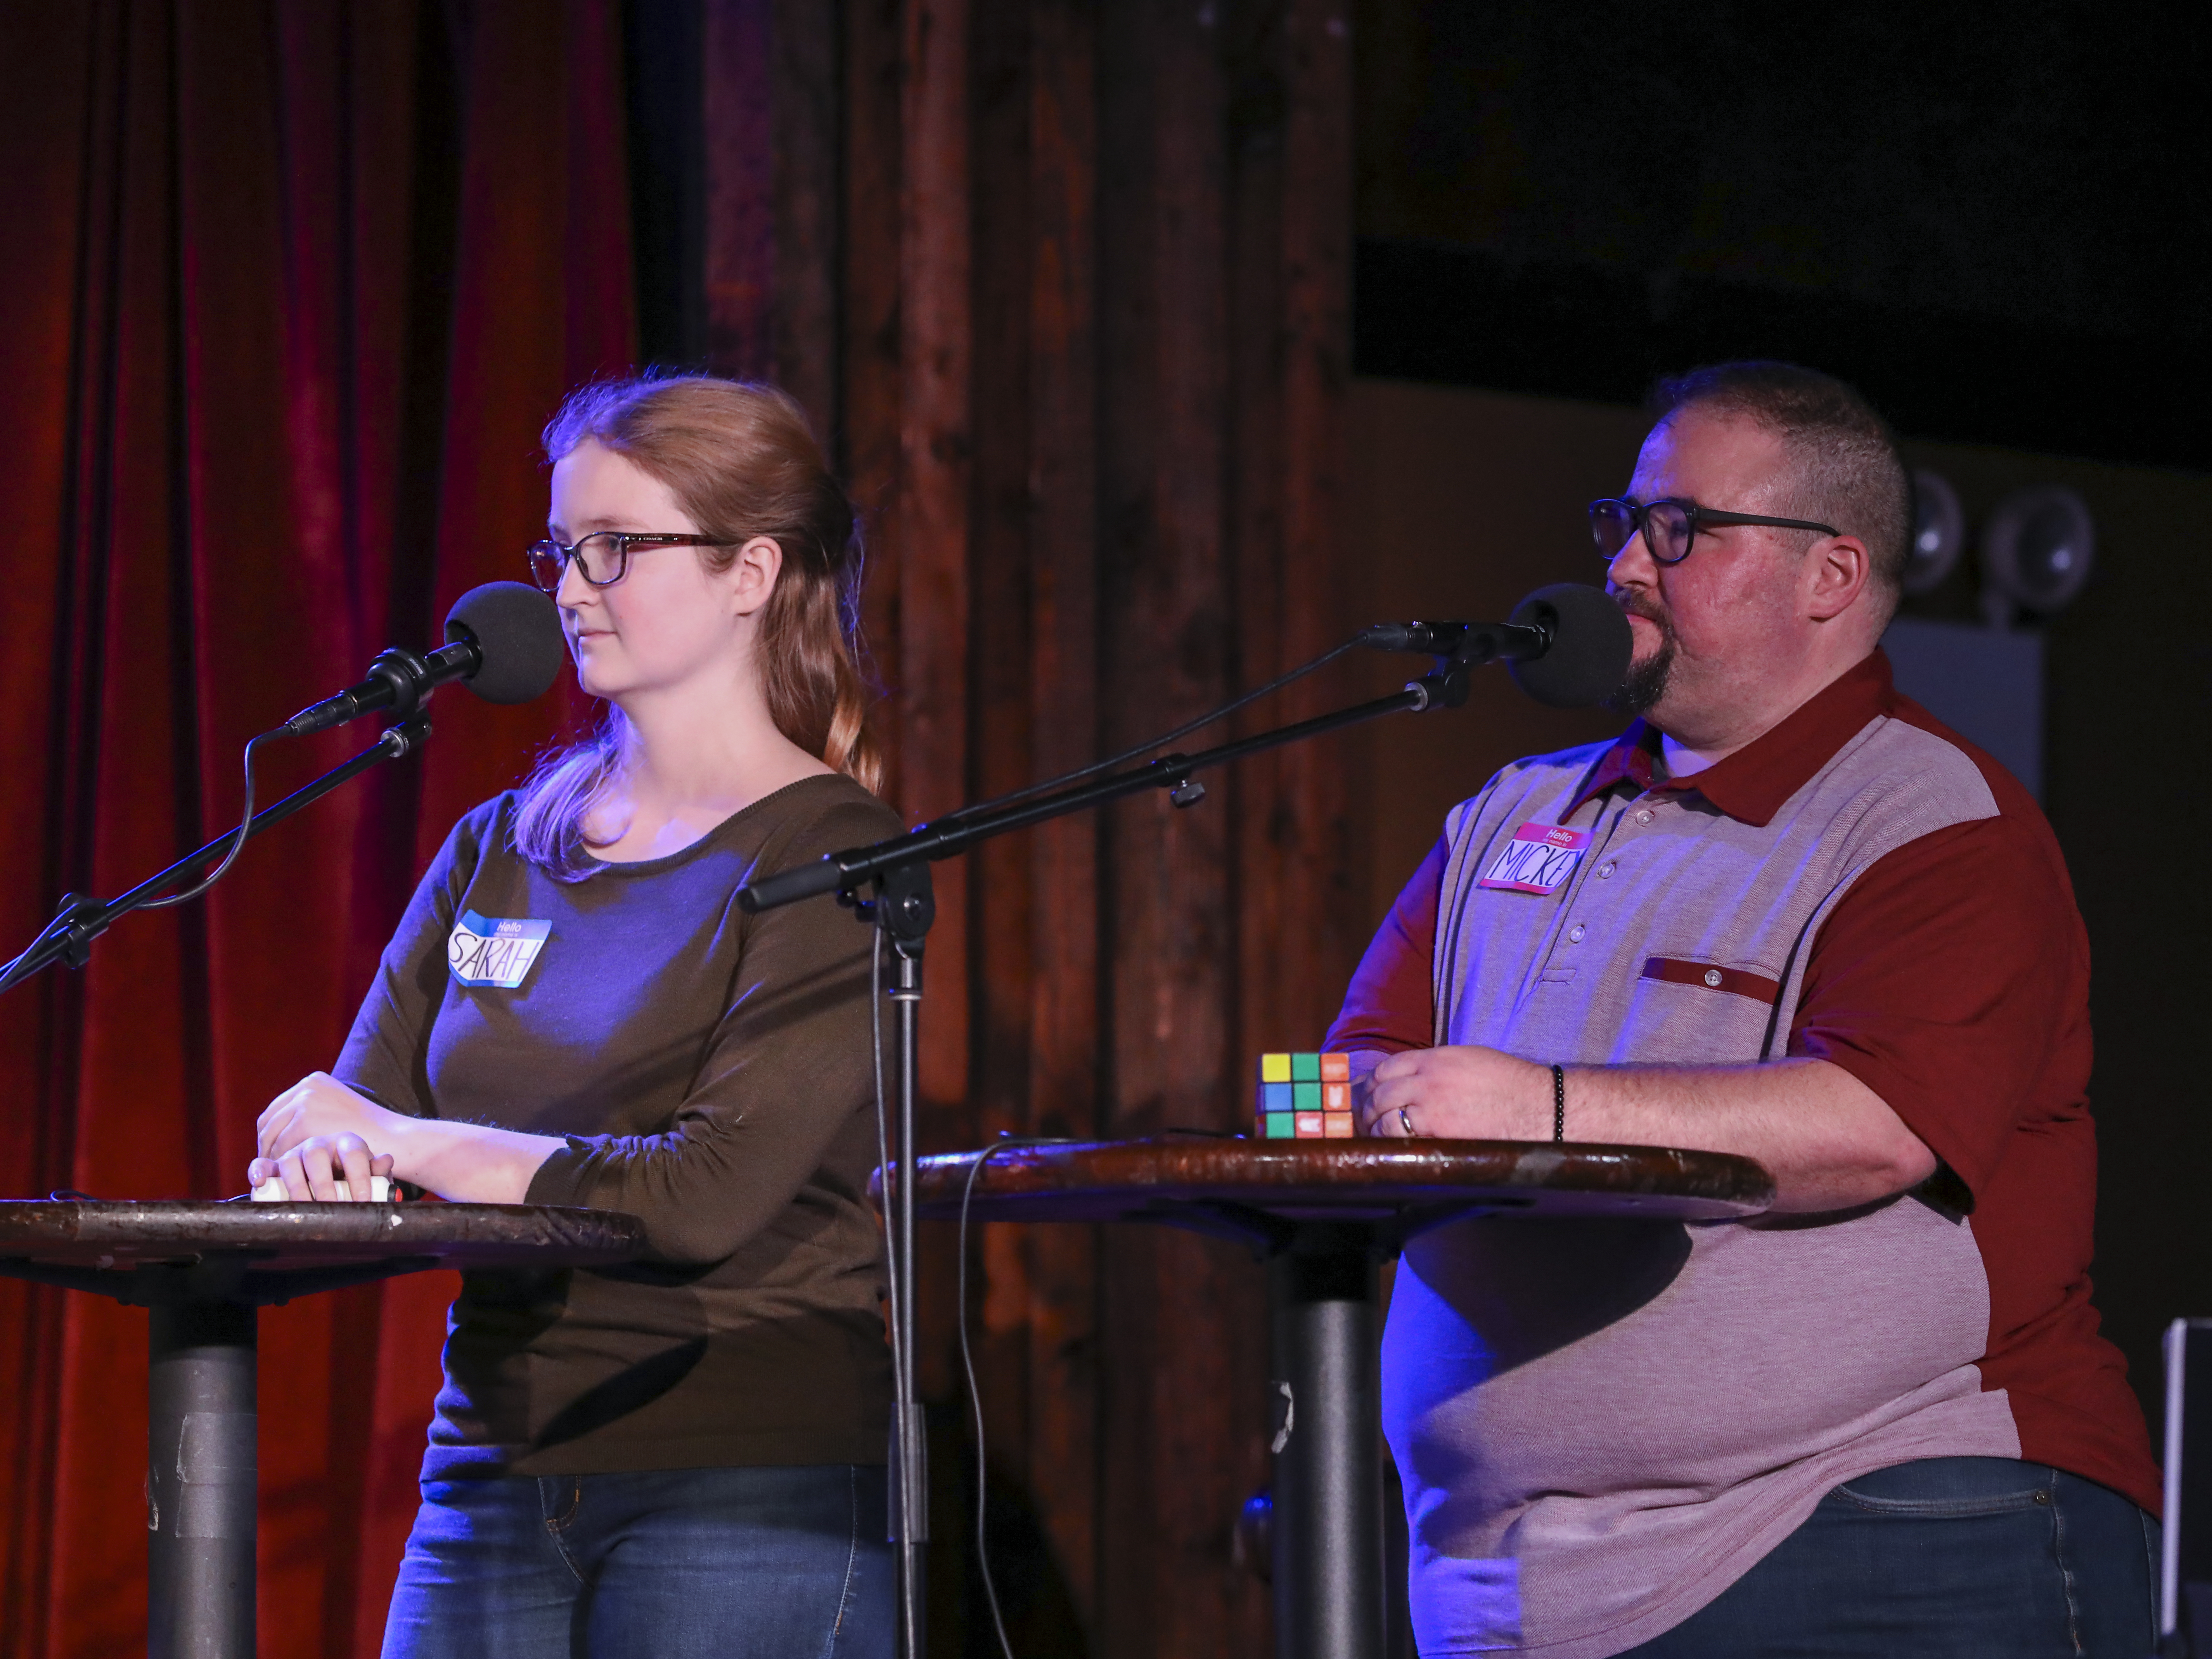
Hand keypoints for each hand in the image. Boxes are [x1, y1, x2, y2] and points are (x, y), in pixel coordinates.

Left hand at [250, 1072, 399, 1199]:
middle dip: (268, 1147)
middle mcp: (306, 1087)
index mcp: (314, 1081)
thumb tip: (286, 1134)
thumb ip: (316, 1113)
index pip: (277, 1110)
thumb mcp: (339, 1111)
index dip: (271, 1135)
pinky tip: (290, 1177)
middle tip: (274, 1169)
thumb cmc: (371, 1132)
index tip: (275, 1154)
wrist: (394, 1137)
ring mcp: (305, 1102)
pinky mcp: (306, 1121)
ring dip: (273, 1158)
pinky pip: (281, 1149)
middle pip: (269, 1122)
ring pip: (271, 1137)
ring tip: (281, 1176)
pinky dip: (282, 1165)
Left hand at [1358, 1045, 1550, 1140]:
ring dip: (1374, 1127)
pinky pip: (1399, 1136)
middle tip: (1364, 1119)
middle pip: (1379, 1091)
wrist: (1537, 1107)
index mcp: (1436, 1058)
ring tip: (1375, 1136)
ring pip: (1383, 1115)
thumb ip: (1438, 1066)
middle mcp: (1427, 1078)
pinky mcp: (1437, 1131)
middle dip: (1367, 1106)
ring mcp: (1430, 1104)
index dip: (1373, 1082)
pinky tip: (1392, 1148)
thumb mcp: (1469, 1060)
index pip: (1387, 1067)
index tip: (1370, 1093)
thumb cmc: (1509, 1084)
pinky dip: (1390, 1142)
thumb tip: (1414, 1078)